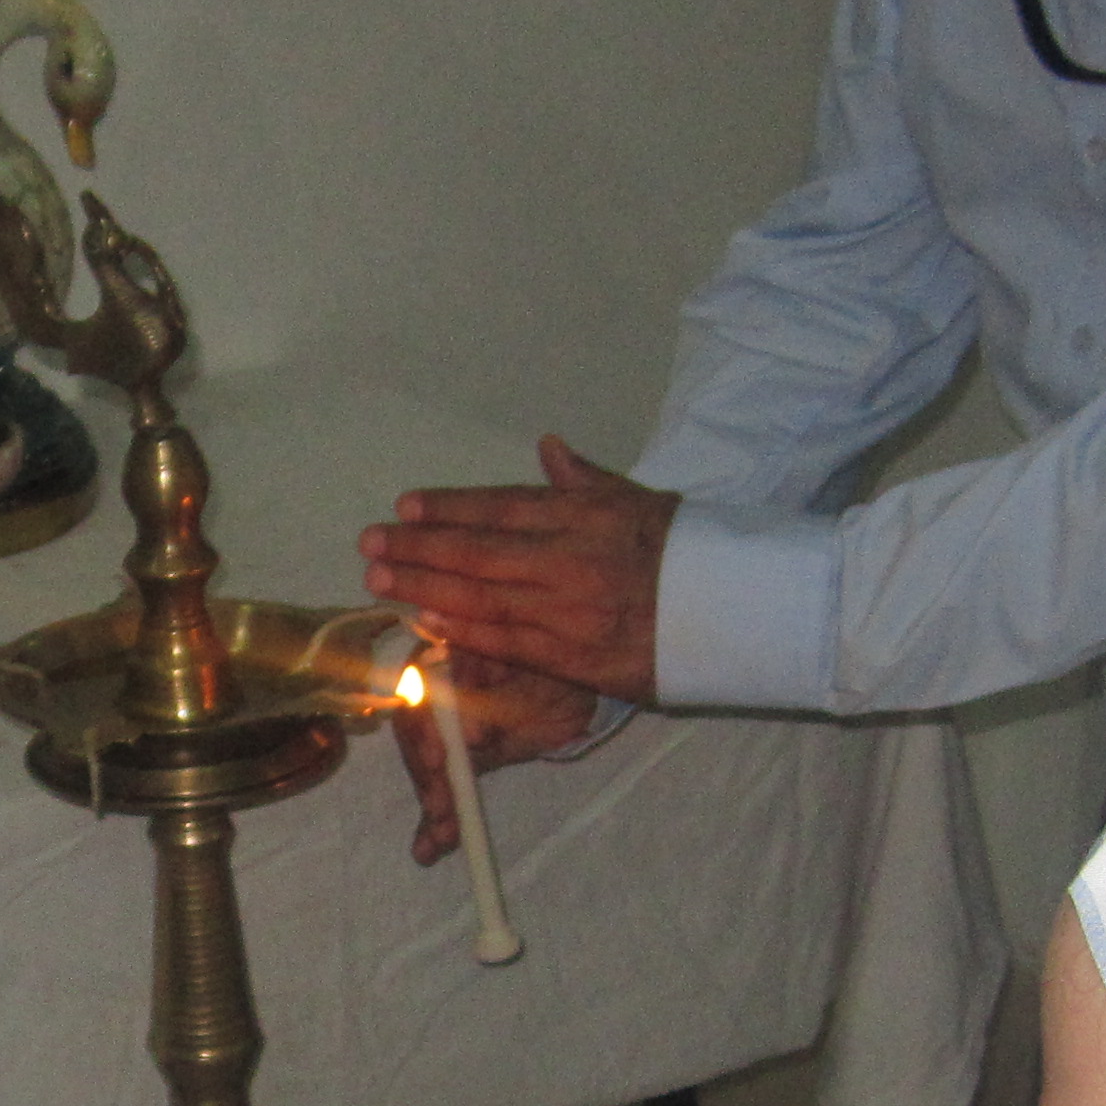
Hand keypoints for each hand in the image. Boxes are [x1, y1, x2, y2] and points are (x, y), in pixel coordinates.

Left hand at [359, 435, 675, 705]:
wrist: (735, 614)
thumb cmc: (689, 553)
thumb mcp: (642, 501)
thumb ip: (587, 479)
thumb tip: (547, 448)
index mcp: (586, 514)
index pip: (502, 507)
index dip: (450, 507)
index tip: (406, 506)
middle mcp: (570, 558)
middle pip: (479, 551)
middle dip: (419, 547)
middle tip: (369, 543)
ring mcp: (568, 609)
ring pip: (482, 596)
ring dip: (424, 586)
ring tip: (379, 577)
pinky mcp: (573, 656)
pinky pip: (506, 641)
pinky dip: (461, 629)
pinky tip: (425, 618)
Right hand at [387, 646, 602, 867]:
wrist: (579, 692)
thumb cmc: (553, 671)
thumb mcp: (528, 684)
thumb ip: (495, 706)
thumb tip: (469, 738)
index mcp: (446, 656)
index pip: (419, 692)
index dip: (424, 729)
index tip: (437, 760)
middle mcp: (435, 693)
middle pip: (416, 737)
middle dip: (429, 776)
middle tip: (441, 806)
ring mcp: (445, 732)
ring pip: (428, 768)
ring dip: (434, 803)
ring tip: (442, 835)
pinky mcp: (459, 763)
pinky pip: (443, 790)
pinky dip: (436, 823)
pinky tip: (427, 850)